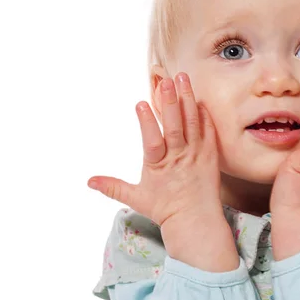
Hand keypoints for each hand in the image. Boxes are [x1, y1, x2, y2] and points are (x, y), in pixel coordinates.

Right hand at [87, 72, 223, 226]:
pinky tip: (199, 98)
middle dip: (169, 101)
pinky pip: (208, 130)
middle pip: (174, 126)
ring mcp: (196, 154)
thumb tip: (89, 181)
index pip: (151, 140)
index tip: (141, 102)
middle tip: (166, 80)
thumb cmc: (164, 209)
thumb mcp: (136, 198)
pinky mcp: (210, 154)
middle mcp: (179, 157)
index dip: (146, 122)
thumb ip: (112, 187)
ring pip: (192, 122)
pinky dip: (204, 114)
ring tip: (183, 78)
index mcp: (158, 165)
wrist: (196, 221)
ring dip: (187, 99)